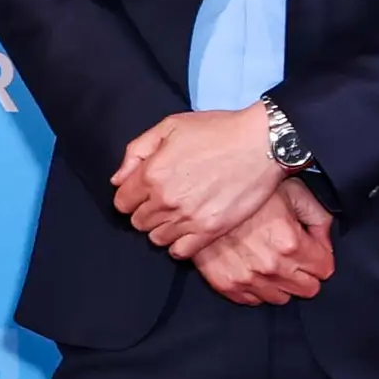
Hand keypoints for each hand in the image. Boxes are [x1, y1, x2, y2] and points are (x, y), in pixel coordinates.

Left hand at [114, 107, 284, 257]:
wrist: (260, 143)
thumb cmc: (217, 130)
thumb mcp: (170, 126)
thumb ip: (136, 151)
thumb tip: (118, 179)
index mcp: (152, 173)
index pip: (122, 202)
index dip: (131, 196)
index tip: (144, 191)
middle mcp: (165, 199)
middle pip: (138, 222)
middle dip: (146, 211)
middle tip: (165, 200)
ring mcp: (188, 218)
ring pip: (156, 238)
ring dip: (162, 228)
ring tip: (179, 214)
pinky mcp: (210, 230)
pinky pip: (180, 252)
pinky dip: (179, 244)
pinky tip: (188, 230)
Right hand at [194, 179, 335, 305]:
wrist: (203, 194)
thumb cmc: (251, 191)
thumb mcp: (295, 192)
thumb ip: (319, 219)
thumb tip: (325, 241)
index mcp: (292, 243)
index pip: (325, 270)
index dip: (321, 257)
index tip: (312, 248)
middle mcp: (272, 266)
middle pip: (308, 289)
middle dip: (305, 273)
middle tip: (293, 255)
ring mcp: (247, 279)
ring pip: (281, 299)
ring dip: (280, 283)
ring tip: (270, 260)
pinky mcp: (226, 284)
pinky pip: (253, 300)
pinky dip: (256, 288)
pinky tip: (251, 266)